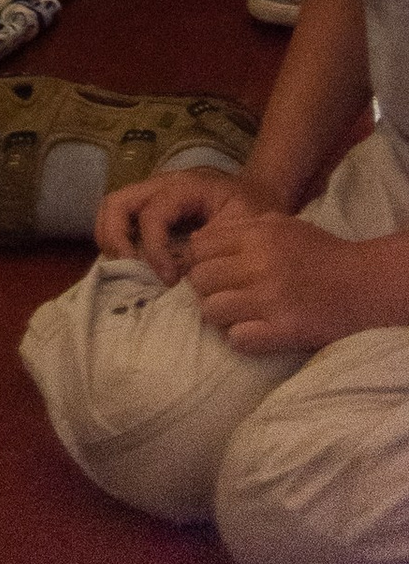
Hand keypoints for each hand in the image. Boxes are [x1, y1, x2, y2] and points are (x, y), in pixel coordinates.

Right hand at [96, 165, 256, 278]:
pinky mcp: (149, 207)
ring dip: (112, 240)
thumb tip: (181, 276)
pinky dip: (118, 242)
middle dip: (116, 239)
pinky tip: (134, 266)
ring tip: (129, 271)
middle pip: (117, 203)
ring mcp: (150, 194)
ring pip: (111, 209)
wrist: (260, 194)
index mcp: (184, 185)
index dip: (154, 248)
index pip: (153, 213)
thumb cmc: (252, 210)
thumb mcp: (240, 229)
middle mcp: (159, 185)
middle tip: (132, 272)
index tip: (169, 279)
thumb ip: (210, 248)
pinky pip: (121, 219)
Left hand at [186, 204, 403, 353]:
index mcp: (256, 235)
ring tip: (235, 317)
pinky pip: (238, 338)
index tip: (211, 272)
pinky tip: (252, 333)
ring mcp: (270, 298)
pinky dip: (240, 339)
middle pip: (200, 279)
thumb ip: (243, 228)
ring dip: (220, 317)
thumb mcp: (281, 224)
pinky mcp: (284, 330)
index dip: (199, 261)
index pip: (199, 247)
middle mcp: (258, 264)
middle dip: (206, 290)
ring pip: (212, 310)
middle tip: (222, 297)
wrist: (364, 285)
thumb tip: (201, 241)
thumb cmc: (322, 253)